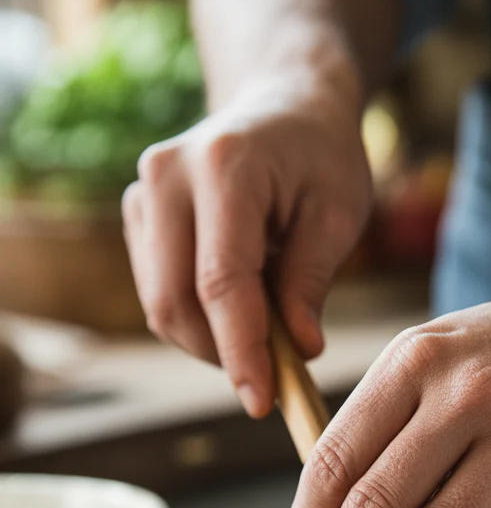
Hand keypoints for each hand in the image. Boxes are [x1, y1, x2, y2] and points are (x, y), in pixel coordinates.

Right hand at [122, 50, 371, 416]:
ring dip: (211, 340)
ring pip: (161, 305)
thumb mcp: (338, 214)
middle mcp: (167, 175)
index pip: (221, 281)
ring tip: (267, 328)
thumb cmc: (320, 159)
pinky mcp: (137, 215)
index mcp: (225, 167)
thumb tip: (297, 351)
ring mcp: (142, 193)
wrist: (283, 105)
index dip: (240, 350)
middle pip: (175, 301)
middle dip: (222, 354)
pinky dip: (198, 320)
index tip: (262, 402)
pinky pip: (159, 293)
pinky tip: (240, 306)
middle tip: (275, 374)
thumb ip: (311, 281)